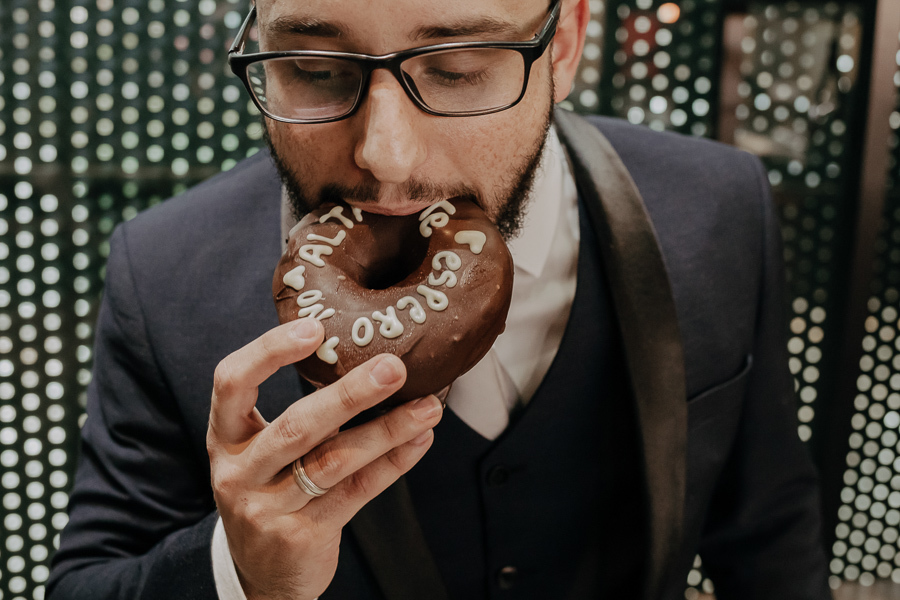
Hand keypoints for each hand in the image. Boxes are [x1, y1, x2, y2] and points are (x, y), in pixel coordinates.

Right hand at [206, 317, 442, 599]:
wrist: (263, 576)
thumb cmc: (271, 492)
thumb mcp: (265, 452)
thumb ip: (305, 415)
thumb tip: (372, 364)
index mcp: (225, 438)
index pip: (231, 383)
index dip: (268, 352)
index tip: (314, 328)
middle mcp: (239, 472)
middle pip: (296, 427)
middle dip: (349, 395)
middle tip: (393, 367)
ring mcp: (267, 507)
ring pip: (333, 462)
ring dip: (386, 430)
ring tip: (427, 408)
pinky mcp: (302, 535)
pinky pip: (356, 492)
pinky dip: (393, 463)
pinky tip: (419, 440)